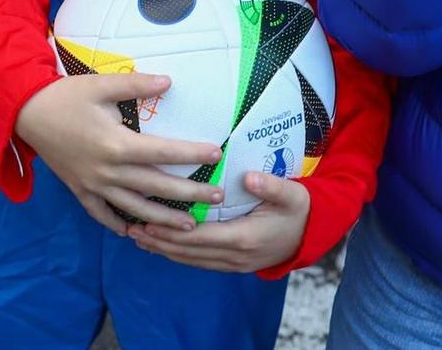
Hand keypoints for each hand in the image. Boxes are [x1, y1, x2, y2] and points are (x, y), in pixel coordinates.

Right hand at [13, 73, 224, 234]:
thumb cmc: (66, 96)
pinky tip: (136, 232)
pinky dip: (119, 225)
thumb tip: (169, 82)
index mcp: (116, 144)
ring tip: (189, 226)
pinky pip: (102, 215)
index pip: (163, 152)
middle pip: (156, 187)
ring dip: (164, 219)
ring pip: (135, 208)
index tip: (216, 154)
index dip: (191, 154)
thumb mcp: (102, 85)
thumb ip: (137, 85)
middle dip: (189, 194)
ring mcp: (93, 185)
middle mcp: (108, 170)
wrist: (27, 112)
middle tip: (217, 199)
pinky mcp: (80, 191)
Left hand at [126, 171, 310, 272]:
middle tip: (130, 228)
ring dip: (164, 249)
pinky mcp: (232, 262)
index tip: (145, 221)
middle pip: (188, 251)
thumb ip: (271, 186)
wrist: (311, 234)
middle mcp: (234, 256)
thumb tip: (250, 177)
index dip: (170, 232)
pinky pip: (199, 261)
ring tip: (138, 237)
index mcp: (243, 238)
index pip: (198, 236)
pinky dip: (178, 254)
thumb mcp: (291, 195)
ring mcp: (233, 263)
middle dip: (158, 241)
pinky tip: (162, 246)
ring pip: (191, 259)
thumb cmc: (299, 210)